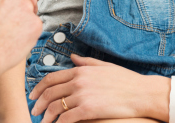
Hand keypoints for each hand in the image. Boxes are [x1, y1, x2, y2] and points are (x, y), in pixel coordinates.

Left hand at [29, 55, 169, 122]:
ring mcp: (82, 95)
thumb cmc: (125, 80)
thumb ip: (85, 62)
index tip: (33, 96)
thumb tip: (72, 57)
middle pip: (50, 92)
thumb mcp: (104, 66)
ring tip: (42, 122)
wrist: (141, 93)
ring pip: (55, 106)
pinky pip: (66, 118)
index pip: (52, 78)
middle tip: (33, 111)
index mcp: (80, 71)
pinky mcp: (88, 109)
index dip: (39, 88)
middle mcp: (78, 81)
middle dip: (38, 103)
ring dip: (46, 116)